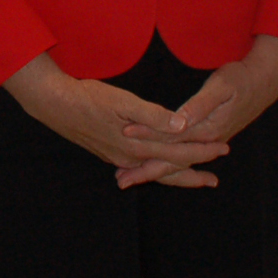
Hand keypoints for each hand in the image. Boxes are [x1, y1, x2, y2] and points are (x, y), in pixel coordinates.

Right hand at [3, 51, 229, 189]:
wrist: (55, 105)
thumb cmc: (89, 97)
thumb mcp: (123, 101)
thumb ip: (154, 115)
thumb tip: (183, 126)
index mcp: (138, 145)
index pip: (178, 151)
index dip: (202, 150)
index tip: (222, 148)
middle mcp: (131, 157)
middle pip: (170, 168)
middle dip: (195, 170)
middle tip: (216, 176)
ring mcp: (119, 158)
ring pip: (155, 172)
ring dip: (177, 176)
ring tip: (196, 181)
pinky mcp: (109, 153)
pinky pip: (140, 168)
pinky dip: (156, 172)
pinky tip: (156, 171)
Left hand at [115, 34, 277, 187]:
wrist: (263, 83)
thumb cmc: (240, 80)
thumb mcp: (221, 87)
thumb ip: (200, 106)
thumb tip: (181, 122)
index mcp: (207, 129)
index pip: (172, 138)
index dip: (148, 136)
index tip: (125, 135)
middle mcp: (206, 140)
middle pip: (172, 160)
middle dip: (146, 170)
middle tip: (120, 180)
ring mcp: (207, 141)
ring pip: (176, 162)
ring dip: (153, 171)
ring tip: (127, 179)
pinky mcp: (206, 137)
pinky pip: (182, 156)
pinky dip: (165, 164)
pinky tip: (149, 166)